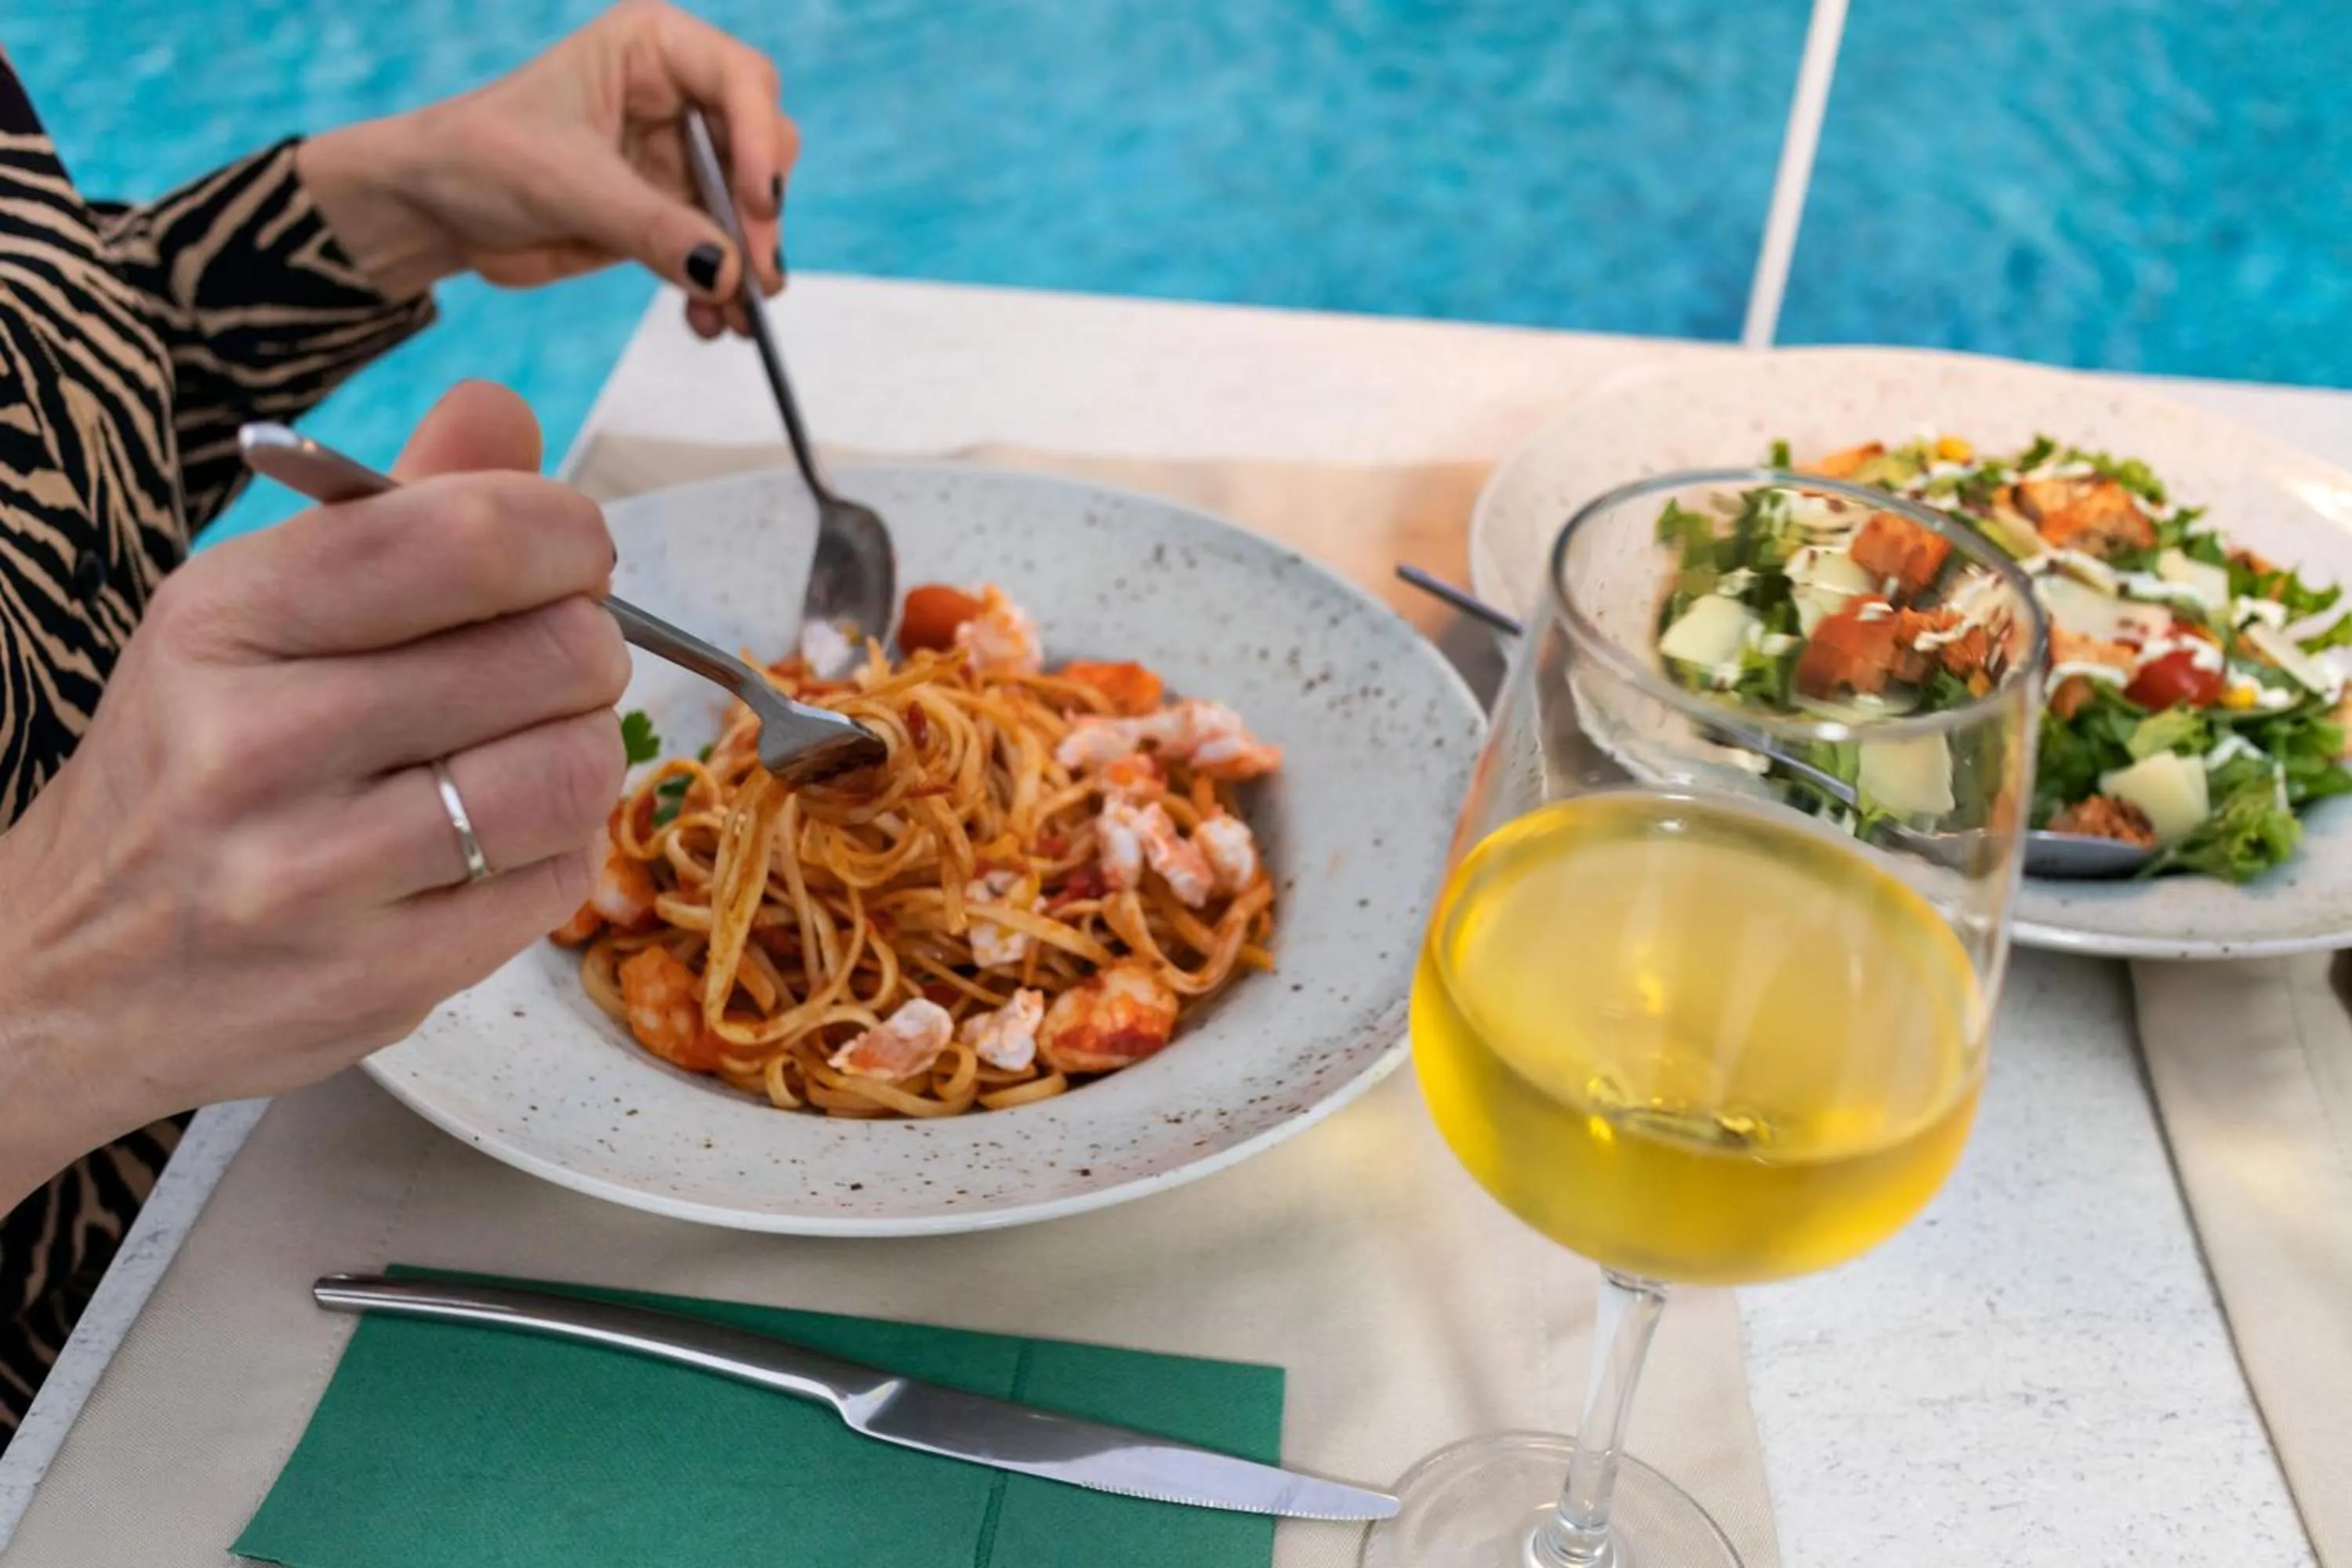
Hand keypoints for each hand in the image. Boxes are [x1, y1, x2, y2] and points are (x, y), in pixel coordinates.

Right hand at [0, 384, 628, 1210]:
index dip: (569, 534)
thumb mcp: (252, 619)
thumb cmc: (192, 768)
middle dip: (589, 648)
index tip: (572, 555)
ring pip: (574, 772)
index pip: (469, 536)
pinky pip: (560, 878)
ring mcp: (312, 875)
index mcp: (225, 619)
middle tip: (550, 666)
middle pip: (553, 652)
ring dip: (585, 753)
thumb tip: (503, 409)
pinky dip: (558, 850)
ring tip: (527, 754)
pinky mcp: (375, 978)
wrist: (69, 974)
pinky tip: (492, 845)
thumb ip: (392, 514)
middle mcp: (255, 744)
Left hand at [299, 0, 794, 340]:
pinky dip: (724, 290)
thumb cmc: (480, 156)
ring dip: (750, 267)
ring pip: (749, 212)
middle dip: (760, 217)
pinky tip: (711, 322)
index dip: (762, 140)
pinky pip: (720, 255)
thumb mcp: (565, 183)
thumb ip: (650, 225)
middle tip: (751, 275)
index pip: (744, 81)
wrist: (436, 208)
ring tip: (736, 317)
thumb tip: (727, 273)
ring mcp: (680, 161)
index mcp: (653, 49)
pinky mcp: (672, 218)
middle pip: (762, 149)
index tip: (757, 204)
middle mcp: (679, 98)